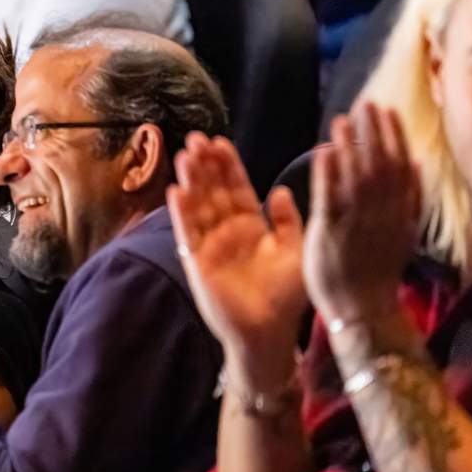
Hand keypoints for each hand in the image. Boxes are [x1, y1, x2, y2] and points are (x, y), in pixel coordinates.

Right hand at [167, 135, 306, 385]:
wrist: (269, 333)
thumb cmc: (286, 297)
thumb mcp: (295, 252)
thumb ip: (288, 222)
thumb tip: (281, 191)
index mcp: (251, 227)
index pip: (237, 188)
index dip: (228, 166)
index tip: (220, 141)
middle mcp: (227, 233)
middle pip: (213, 191)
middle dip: (205, 165)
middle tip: (196, 138)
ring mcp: (209, 246)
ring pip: (198, 206)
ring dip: (191, 181)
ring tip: (185, 155)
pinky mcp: (197, 263)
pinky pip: (188, 233)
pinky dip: (181, 213)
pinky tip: (176, 191)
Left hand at [303, 103, 419, 331]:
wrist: (362, 310)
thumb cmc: (375, 272)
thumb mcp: (401, 232)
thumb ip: (408, 199)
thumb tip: (415, 163)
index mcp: (401, 213)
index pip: (401, 166)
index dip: (395, 136)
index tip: (388, 111)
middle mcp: (383, 214)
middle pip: (381, 164)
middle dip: (374, 131)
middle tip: (366, 103)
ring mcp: (358, 223)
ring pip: (357, 176)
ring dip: (350, 145)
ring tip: (343, 118)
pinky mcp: (332, 232)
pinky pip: (331, 197)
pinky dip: (329, 172)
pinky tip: (324, 150)